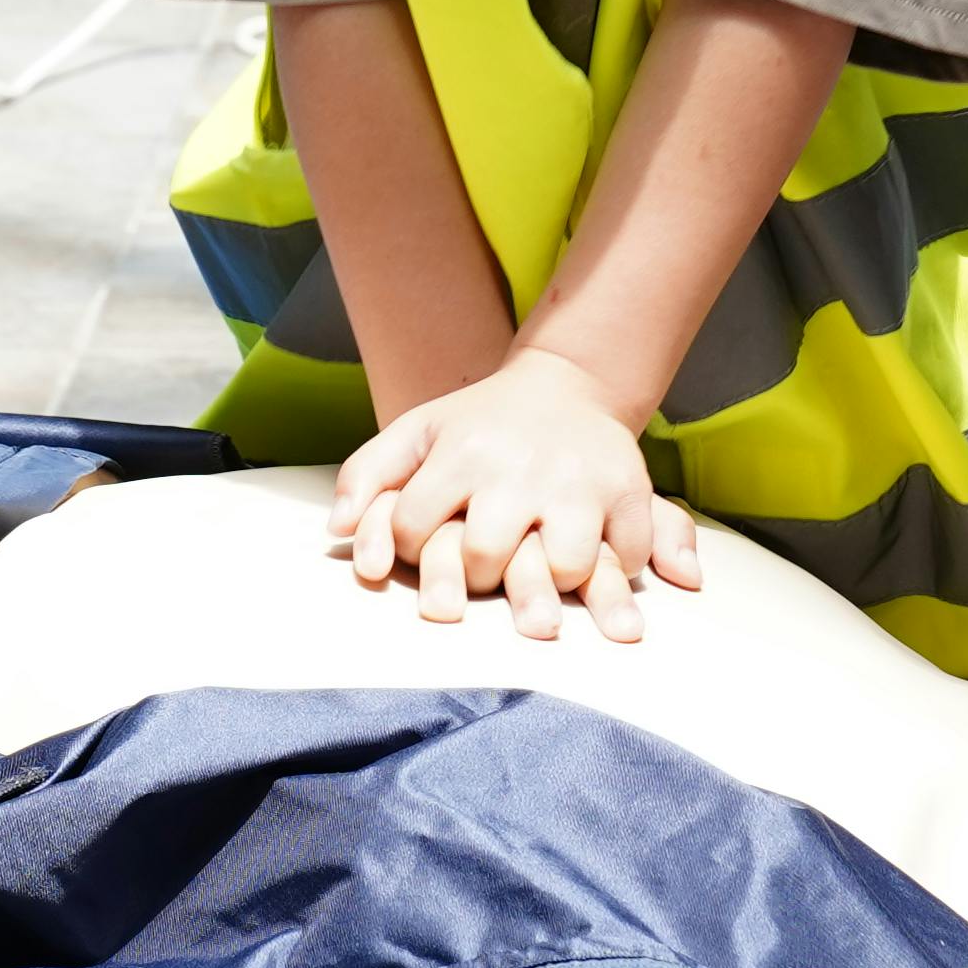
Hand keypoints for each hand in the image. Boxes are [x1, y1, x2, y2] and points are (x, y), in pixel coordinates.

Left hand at [330, 352, 700, 636]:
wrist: (567, 383)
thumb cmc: (481, 422)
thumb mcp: (417, 431)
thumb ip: (366, 475)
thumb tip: (336, 531)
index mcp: (462, 452)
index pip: (417, 532)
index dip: (414, 551)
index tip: (430, 544)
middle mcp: (519, 468)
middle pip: (485, 557)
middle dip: (478, 576)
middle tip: (486, 568)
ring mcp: (579, 481)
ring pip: (562, 566)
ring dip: (550, 583)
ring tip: (541, 570)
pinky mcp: (630, 490)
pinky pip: (625, 555)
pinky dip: (615, 568)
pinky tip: (596, 558)